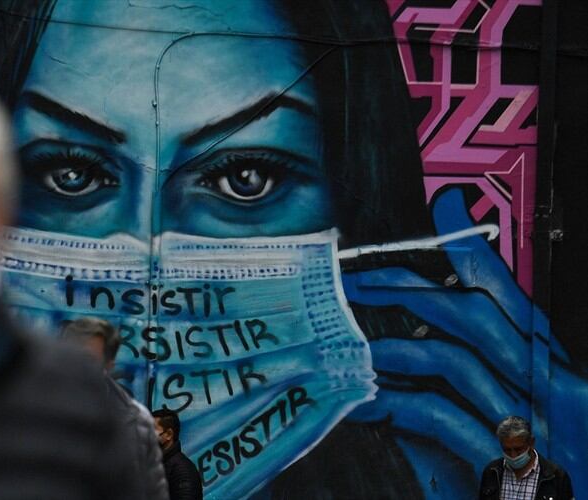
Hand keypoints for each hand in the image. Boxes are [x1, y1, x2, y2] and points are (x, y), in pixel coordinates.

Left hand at [343, 189, 586, 497]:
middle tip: (360, 281)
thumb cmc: (553, 484)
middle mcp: (552, 394)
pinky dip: (400, 404)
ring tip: (357, 345)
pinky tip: (368, 402)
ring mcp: (533, 429)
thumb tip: (424, 356)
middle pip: (478, 318)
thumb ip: (486, 389)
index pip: (517, 301)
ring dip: (397, 347)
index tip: (449, 208)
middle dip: (410, 291)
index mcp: (561, 378)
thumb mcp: (522, 432)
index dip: (479, 255)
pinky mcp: (509, 467)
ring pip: (457, 361)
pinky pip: (444, 417)